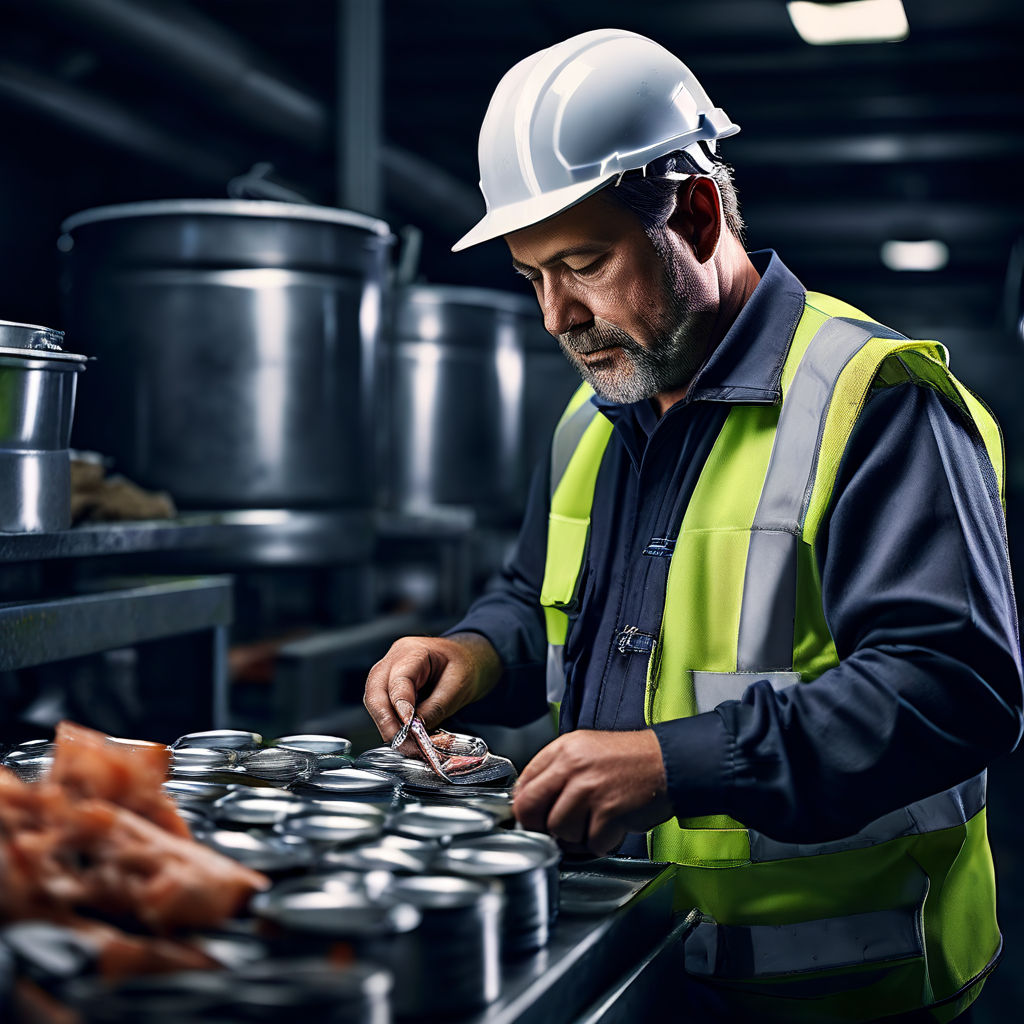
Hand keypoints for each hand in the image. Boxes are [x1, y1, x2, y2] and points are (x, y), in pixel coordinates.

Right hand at [363, 632, 500, 744]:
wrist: (469, 658)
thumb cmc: (465, 664)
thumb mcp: (458, 686)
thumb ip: (435, 708)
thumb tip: (416, 731)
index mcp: (413, 651)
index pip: (398, 681)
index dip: (400, 707)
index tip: (408, 730)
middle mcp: (395, 659)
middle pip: (375, 692)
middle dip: (385, 722)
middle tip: (402, 744)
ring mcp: (389, 671)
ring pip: (374, 701)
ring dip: (386, 725)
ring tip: (406, 745)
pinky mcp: (390, 686)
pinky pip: (382, 706)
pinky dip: (390, 723)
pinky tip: (403, 736)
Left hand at [513, 729, 673, 855]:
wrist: (669, 761)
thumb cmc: (630, 760)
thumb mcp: (585, 750)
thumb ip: (556, 772)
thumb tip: (531, 802)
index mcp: (563, 750)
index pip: (523, 785)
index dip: (526, 808)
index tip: (533, 818)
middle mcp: (572, 767)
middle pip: (530, 810)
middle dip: (541, 826)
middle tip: (557, 829)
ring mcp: (590, 789)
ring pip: (560, 831)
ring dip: (578, 836)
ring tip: (595, 822)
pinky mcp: (609, 812)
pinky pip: (591, 843)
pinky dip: (603, 842)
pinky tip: (613, 825)